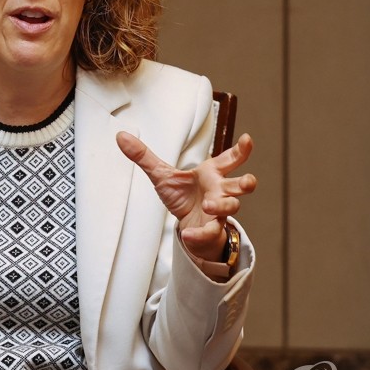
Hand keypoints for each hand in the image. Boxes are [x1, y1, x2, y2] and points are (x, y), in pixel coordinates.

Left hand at [116, 132, 255, 261]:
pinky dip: (199, 233)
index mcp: (211, 173)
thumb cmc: (182, 195)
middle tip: (247, 180)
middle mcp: (219, 190)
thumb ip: (143, 156)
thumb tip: (121, 136)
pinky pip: (210, 231)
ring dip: (221, 205)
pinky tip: (188, 233)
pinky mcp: (212, 229)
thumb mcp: (161, 175)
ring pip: (232, 206)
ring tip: (207, 205)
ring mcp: (219, 210)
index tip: (248, 139)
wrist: (186, 224)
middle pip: (241, 185)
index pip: (230, 159)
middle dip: (246, 182)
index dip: (241, 150)